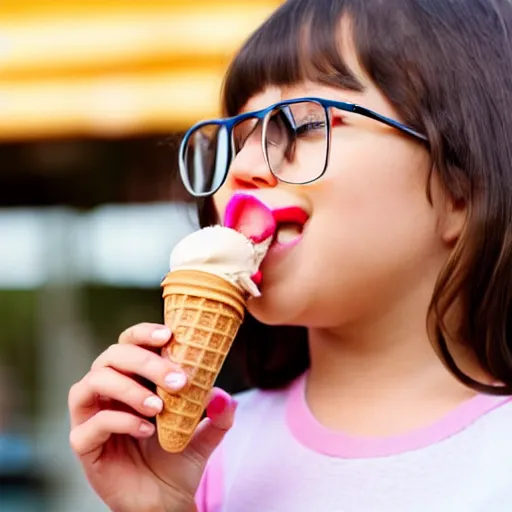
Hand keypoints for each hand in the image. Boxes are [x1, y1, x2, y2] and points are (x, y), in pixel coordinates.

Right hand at [68, 323, 235, 511]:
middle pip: (111, 355)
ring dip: (128, 388)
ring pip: (93, 382)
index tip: (171, 335)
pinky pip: (93, 423)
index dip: (144, 333)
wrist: (164, 502)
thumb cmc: (177, 459)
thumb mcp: (205, 435)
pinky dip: (121, 420)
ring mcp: (92, 416)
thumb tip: (224, 396)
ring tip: (159, 407)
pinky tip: (147, 430)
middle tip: (178, 380)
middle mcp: (107, 392)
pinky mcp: (84, 444)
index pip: (129, 342)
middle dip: (145, 361)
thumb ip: (218, 415)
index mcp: (131, 378)